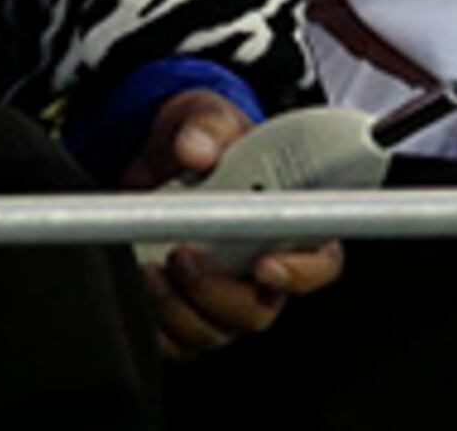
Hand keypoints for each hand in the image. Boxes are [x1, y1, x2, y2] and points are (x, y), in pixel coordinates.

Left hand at [119, 91, 345, 357]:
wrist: (156, 154)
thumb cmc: (203, 140)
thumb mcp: (206, 117)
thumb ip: (207, 127)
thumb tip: (196, 148)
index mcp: (289, 223)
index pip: (318, 264)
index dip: (299, 272)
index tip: (263, 264)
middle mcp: (262, 269)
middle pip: (259, 309)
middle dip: (217, 290)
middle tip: (183, 253)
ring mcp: (223, 295)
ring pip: (213, 330)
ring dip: (176, 305)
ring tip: (149, 264)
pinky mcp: (183, 311)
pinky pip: (173, 340)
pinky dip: (151, 318)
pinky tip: (138, 281)